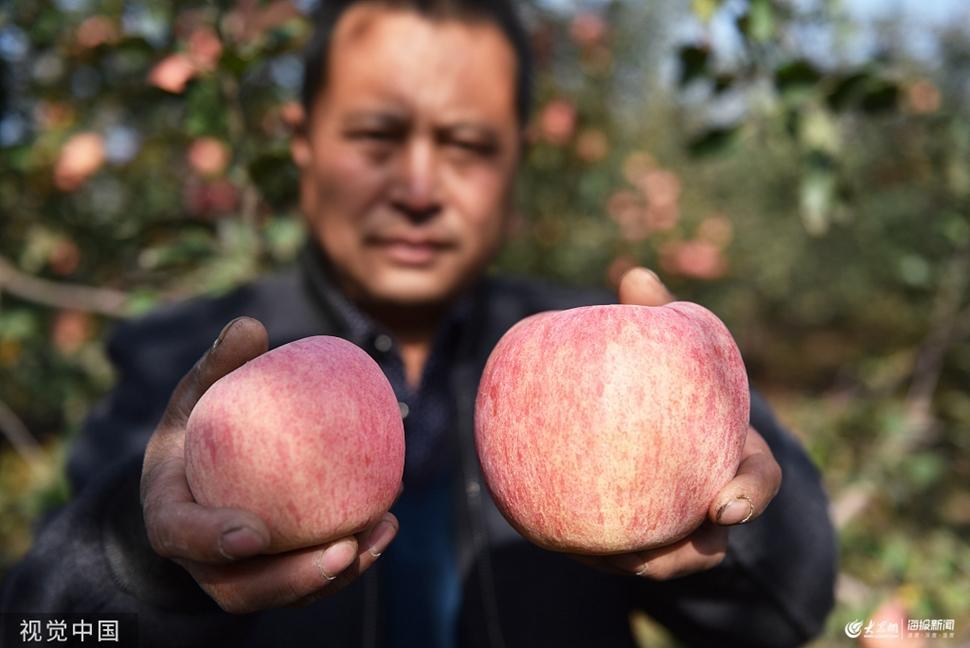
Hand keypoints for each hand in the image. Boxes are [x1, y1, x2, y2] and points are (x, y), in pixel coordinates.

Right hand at [140, 317, 398, 612]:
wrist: (195, 482)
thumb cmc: (197, 433)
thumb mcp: (195, 398)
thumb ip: (218, 368)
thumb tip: (250, 325)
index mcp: (169, 516)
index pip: (182, 536)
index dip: (214, 540)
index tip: (256, 533)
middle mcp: (202, 560)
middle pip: (242, 588)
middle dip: (294, 579)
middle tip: (344, 549)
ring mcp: (239, 576)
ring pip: (284, 594)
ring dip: (336, 575)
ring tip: (382, 533)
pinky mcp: (273, 578)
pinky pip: (310, 582)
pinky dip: (351, 560)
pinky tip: (386, 523)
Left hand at [572, 268, 781, 580]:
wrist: (650, 422)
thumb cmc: (668, 377)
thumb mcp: (672, 347)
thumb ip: (658, 318)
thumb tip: (635, 274)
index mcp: (735, 458)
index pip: (758, 482)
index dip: (749, 497)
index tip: (725, 508)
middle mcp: (712, 500)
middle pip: (711, 543)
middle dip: (686, 556)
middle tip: (647, 556)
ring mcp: (678, 526)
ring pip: (665, 562)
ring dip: (635, 565)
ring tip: (597, 555)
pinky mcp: (638, 537)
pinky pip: (619, 551)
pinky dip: (594, 550)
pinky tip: (552, 535)